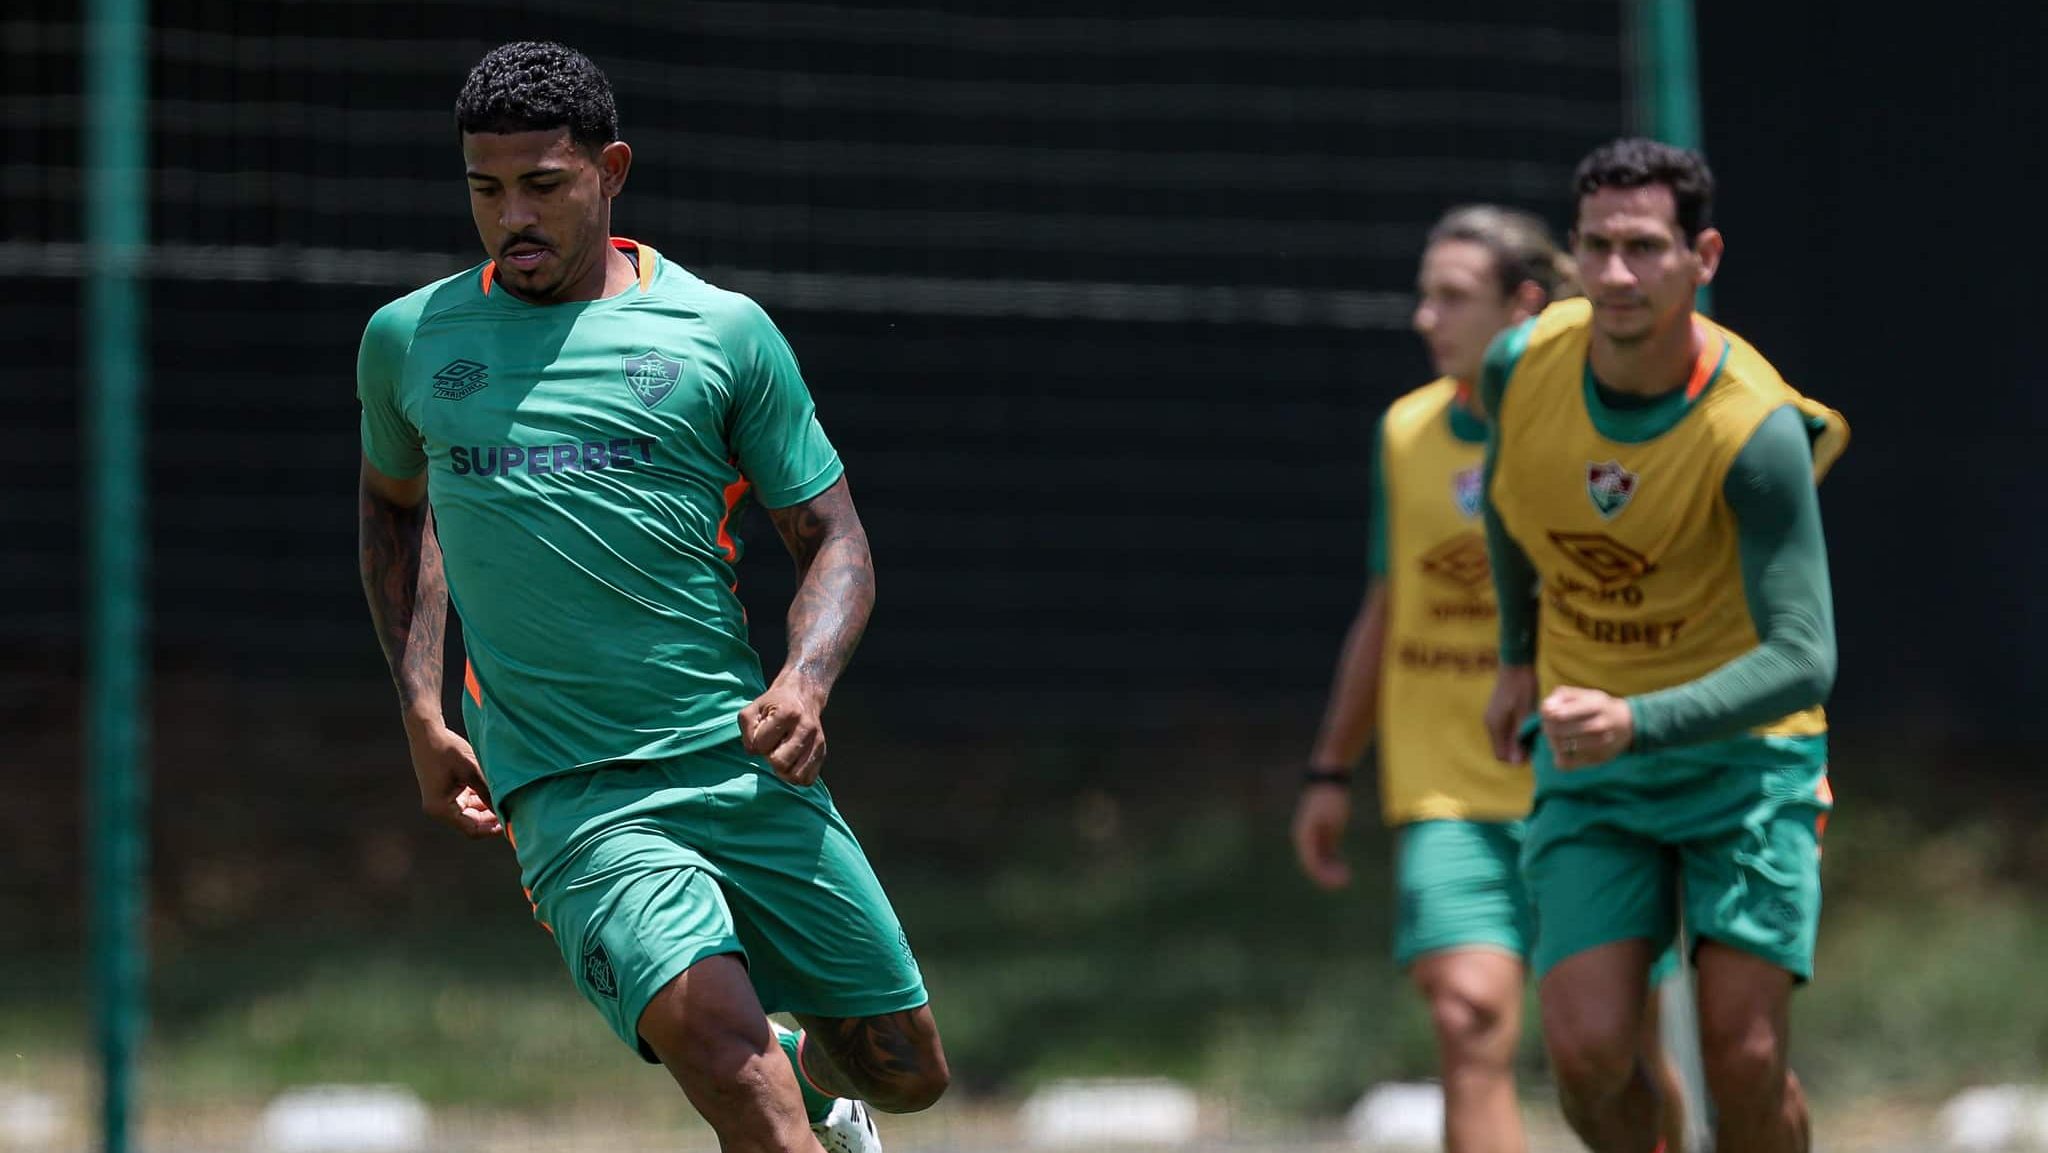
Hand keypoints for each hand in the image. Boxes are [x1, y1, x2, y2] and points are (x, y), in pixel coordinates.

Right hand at [405, 717, 500, 838]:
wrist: (427, 732)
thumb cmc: (448, 749)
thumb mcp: (472, 770)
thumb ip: (488, 791)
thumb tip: (506, 810)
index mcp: (441, 809)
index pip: (472, 829)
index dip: (493, 830)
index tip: (512, 824)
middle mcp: (439, 810)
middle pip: (472, 823)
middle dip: (493, 819)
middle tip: (515, 812)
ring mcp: (442, 802)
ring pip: (472, 813)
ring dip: (488, 808)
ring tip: (510, 801)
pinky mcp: (447, 793)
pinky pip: (468, 802)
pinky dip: (482, 799)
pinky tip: (497, 791)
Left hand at [740, 677, 828, 786]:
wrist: (802, 696)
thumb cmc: (775, 704)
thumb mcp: (753, 709)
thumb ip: (747, 730)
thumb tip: (754, 751)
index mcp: (787, 713)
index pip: (761, 745)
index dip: (756, 744)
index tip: (761, 736)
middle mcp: (806, 727)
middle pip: (780, 763)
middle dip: (770, 758)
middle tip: (772, 748)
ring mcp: (816, 741)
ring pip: (796, 775)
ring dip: (784, 771)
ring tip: (781, 757)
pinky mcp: (822, 752)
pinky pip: (808, 779)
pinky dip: (796, 776)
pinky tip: (791, 764)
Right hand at [1291, 784, 1352, 889]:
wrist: (1330, 778)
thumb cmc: (1331, 798)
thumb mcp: (1332, 820)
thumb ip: (1327, 841)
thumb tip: (1320, 860)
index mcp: (1303, 836)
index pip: (1310, 863)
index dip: (1323, 876)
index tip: (1339, 881)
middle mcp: (1304, 839)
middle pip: (1313, 865)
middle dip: (1328, 876)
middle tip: (1345, 881)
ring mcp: (1313, 837)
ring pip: (1319, 861)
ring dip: (1330, 871)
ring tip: (1346, 878)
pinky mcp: (1322, 834)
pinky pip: (1325, 854)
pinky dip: (1333, 863)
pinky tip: (1344, 870)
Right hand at [1485, 664, 1538, 763]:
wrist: (1516, 665)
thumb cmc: (1521, 687)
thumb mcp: (1524, 714)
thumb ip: (1519, 738)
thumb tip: (1517, 762)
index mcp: (1495, 726)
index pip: (1501, 756)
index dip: (1517, 759)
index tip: (1533, 752)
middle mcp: (1491, 725)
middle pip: (1503, 748)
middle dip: (1519, 750)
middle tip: (1537, 743)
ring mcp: (1493, 718)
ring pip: (1505, 739)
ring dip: (1519, 740)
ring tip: (1535, 733)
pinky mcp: (1498, 713)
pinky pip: (1506, 730)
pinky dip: (1517, 732)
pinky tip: (1530, 724)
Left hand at [1539, 687, 1634, 769]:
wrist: (1626, 723)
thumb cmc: (1596, 706)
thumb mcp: (1583, 694)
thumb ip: (1561, 697)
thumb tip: (1546, 709)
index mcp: (1594, 705)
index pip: (1558, 715)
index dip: (1546, 715)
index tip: (1548, 713)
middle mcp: (1599, 725)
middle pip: (1557, 731)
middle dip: (1547, 728)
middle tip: (1550, 725)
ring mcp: (1599, 744)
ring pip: (1560, 747)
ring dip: (1552, 742)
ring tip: (1557, 736)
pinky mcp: (1597, 759)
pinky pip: (1567, 764)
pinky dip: (1559, 758)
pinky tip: (1564, 751)